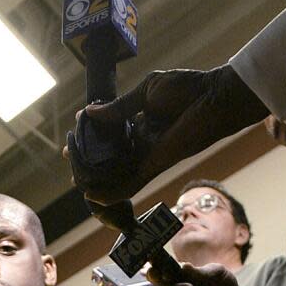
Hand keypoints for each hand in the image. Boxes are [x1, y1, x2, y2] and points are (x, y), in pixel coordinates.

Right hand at [68, 65, 267, 203]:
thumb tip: (89, 113)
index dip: (91, 137)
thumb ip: (119, 107)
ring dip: (95, 179)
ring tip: (76, 179)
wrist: (214, 98)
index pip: (110, 136)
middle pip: (109, 157)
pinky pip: (130, 185)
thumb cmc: (188, 89)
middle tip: (70, 157)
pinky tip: (93, 196)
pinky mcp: (155, 166)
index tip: (75, 136)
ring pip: (116, 174)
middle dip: (89, 159)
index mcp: (139, 123)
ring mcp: (147, 156)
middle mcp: (141, 142)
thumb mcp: (146, 92)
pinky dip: (112, 193)